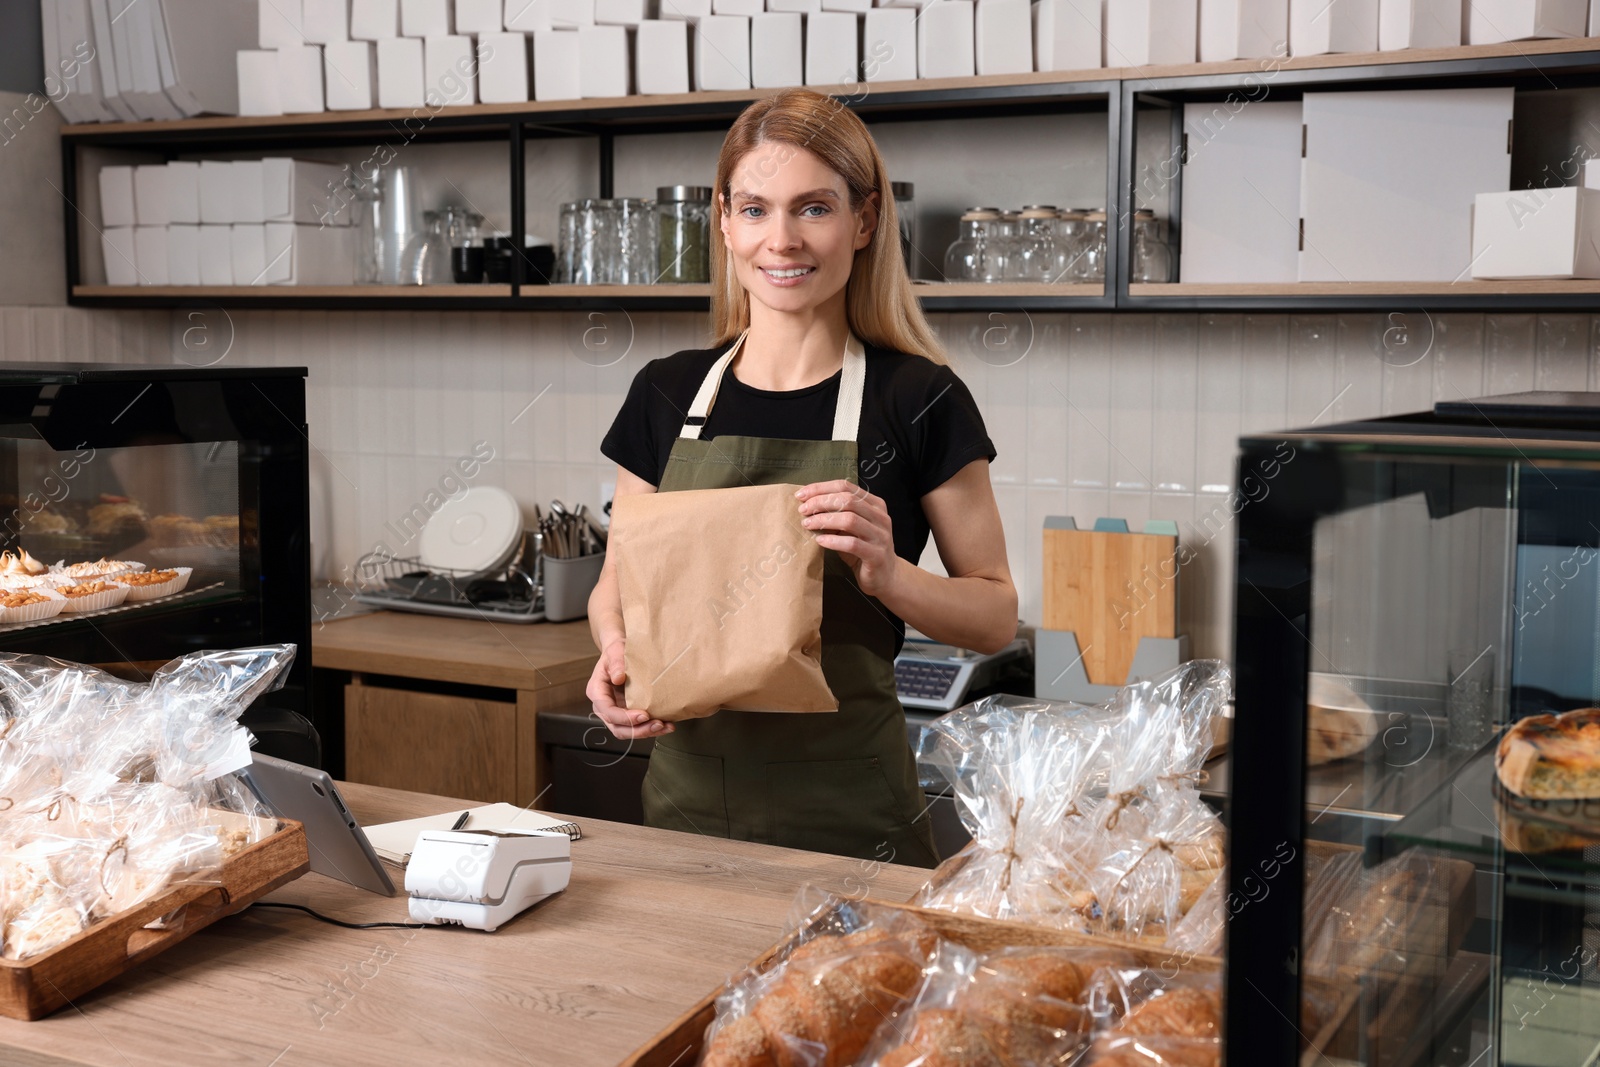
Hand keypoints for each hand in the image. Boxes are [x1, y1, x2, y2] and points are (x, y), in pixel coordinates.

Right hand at [586, 637, 674, 739]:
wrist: (621, 653)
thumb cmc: (617, 651)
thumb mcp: (616, 650)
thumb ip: (616, 663)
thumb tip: (618, 678)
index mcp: (597, 691)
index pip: (608, 711)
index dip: (625, 718)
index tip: (643, 715)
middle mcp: (604, 705)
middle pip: (617, 727)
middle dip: (638, 730)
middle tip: (658, 725)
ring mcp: (616, 711)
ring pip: (628, 731)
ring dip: (646, 732)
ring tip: (666, 727)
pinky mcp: (627, 713)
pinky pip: (637, 726)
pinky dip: (650, 728)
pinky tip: (666, 725)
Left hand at [795, 479, 900, 598]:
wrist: (885, 576)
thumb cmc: (863, 550)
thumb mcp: (850, 529)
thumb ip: (836, 515)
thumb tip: (808, 506)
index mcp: (875, 505)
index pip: (846, 487)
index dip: (821, 488)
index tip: (801, 495)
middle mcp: (880, 517)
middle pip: (847, 500)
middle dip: (821, 502)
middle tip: (803, 510)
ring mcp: (880, 536)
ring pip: (850, 520)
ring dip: (824, 520)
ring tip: (808, 525)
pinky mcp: (876, 555)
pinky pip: (852, 544)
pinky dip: (833, 540)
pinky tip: (820, 540)